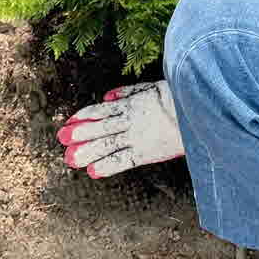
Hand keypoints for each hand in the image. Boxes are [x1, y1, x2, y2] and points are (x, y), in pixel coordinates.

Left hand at [56, 81, 183, 177]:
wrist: (197, 110)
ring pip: (106, 144)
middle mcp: (129, 120)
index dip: (82, 116)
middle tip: (61, 139)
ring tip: (70, 159)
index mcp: (130, 103)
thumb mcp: (150, 87)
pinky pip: (123, 160)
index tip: (69, 122)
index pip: (99, 110)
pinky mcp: (147, 152)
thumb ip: (127, 92)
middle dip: (79, 133)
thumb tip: (107, 97)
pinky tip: (93, 172)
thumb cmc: (177, 97)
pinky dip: (107, 166)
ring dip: (87, 151)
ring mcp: (136, 136)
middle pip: (98, 127)